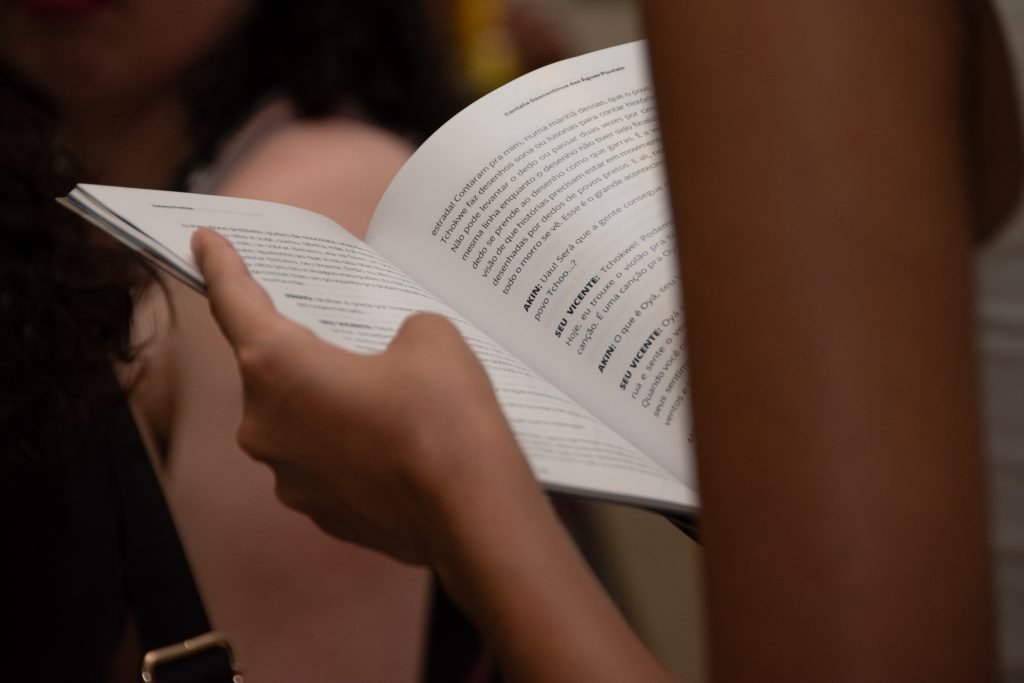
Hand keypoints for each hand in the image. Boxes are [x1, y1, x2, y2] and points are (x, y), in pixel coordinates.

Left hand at [190, 228, 530, 563]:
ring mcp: (290, 480)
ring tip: (388, 398)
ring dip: (329, 403)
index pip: (235, 302)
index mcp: (276, 369)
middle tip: (342, 331)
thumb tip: (398, 354)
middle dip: (303, 348)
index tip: (205, 242)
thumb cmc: (443, 419)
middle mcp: (266, 427)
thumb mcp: (429, 337)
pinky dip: (350, 447)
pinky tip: (397, 443)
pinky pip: (326, 463)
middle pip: (270, 369)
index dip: (220, 265)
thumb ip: (398, 330)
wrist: (474, 516)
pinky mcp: (323, 516)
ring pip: (299, 421)